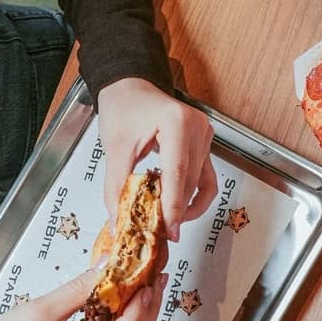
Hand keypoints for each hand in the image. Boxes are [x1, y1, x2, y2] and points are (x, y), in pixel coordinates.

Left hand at [97, 79, 216, 241]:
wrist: (130, 88)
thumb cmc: (123, 108)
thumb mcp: (114, 148)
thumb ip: (117, 187)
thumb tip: (120, 221)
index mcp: (176, 122)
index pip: (177, 172)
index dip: (173, 206)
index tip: (167, 230)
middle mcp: (197, 127)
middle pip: (190, 181)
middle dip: (175, 210)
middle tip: (159, 233)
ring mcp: (204, 135)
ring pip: (199, 183)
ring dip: (183, 205)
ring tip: (165, 222)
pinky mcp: (204, 144)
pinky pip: (207, 178)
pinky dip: (195, 197)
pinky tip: (181, 210)